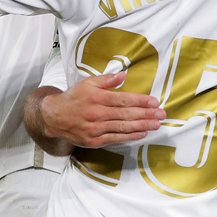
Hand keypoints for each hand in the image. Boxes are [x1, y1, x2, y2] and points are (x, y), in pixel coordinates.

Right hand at [40, 72, 166, 148]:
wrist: (54, 118)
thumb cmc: (74, 98)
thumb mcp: (87, 83)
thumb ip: (106, 80)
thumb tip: (123, 75)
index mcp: (97, 98)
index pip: (123, 99)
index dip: (140, 101)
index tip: (154, 102)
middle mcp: (97, 114)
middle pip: (126, 114)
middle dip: (146, 114)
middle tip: (162, 114)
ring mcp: (95, 129)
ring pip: (123, 127)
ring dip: (142, 126)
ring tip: (156, 124)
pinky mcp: (94, 141)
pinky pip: (115, 138)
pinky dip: (130, 136)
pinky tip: (142, 134)